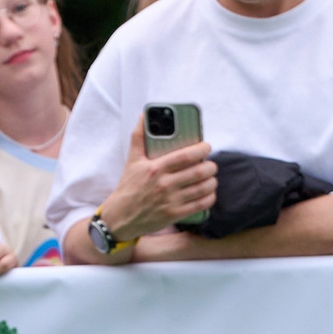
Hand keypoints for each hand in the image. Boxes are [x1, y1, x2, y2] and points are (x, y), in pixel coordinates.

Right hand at [97, 119, 217, 240]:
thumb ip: (139, 137)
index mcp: (155, 168)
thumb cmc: (128, 187)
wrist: (120, 217)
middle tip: (210, 164)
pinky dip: (209, 198)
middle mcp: (164, 184)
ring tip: (211, 177)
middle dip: (211, 166)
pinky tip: (209, 193)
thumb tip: (143, 116)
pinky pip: (199, 205)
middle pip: (199, 172)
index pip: (185, 156)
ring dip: (212, 181)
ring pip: (202, 188)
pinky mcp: (174, 214)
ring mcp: (170, 201)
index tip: (206, 147)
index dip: (201, 150)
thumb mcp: (132, 161)